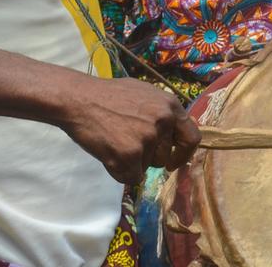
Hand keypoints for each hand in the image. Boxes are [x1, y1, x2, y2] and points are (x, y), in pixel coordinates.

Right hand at [56, 75, 201, 183]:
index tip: (173, 161)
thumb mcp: (144, 94)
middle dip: (148, 157)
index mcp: (170, 105)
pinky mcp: (130, 156)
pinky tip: (107, 153)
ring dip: (132, 163)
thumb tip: (173, 136)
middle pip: (164, 156)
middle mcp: (163, 121)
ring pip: (146, 167)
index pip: (192, 138)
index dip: (183, 153)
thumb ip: (162, 113)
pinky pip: (131, 177)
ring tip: (114, 143)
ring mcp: (147, 139)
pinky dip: (119, 171)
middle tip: (128, 144)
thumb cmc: (107, 96)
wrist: (79, 100)